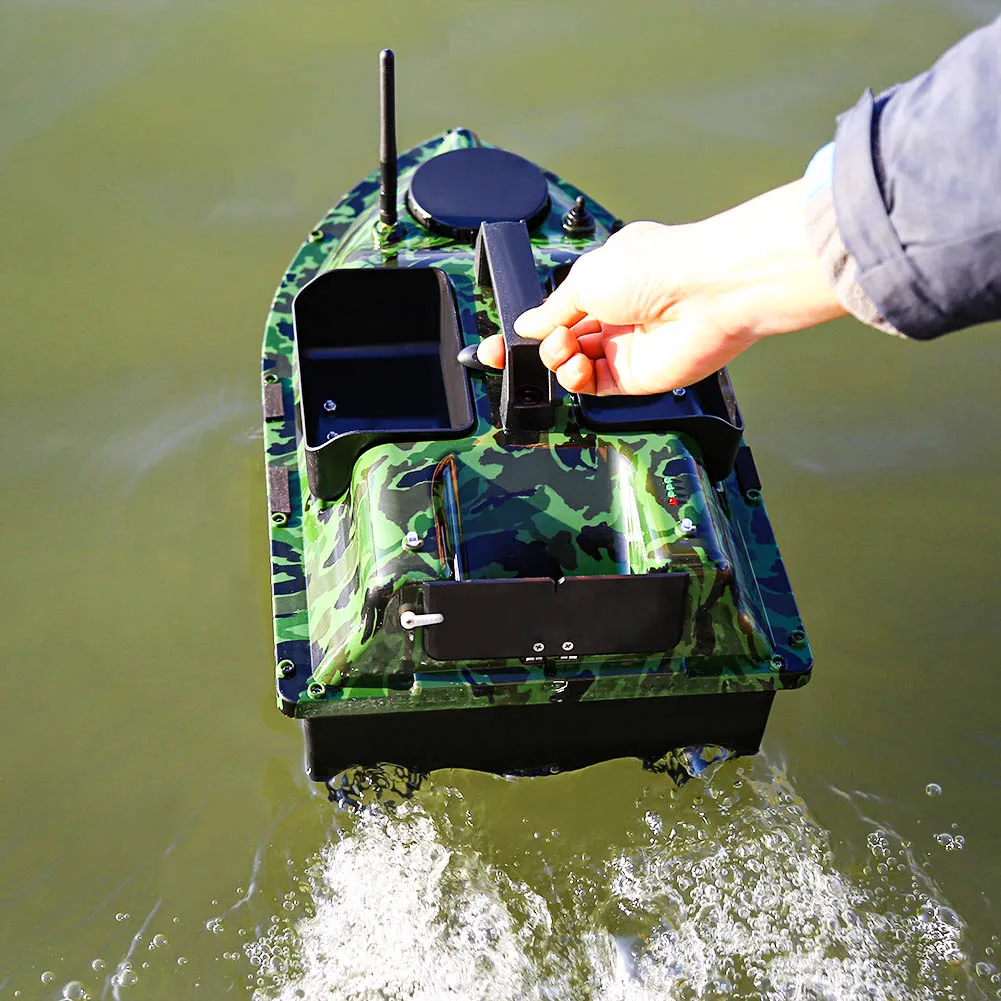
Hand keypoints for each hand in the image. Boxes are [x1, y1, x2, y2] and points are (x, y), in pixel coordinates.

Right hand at [476, 181, 845, 394]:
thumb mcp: (585, 277)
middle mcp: (616, 314)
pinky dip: (576, 379)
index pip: (558, 311)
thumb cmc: (657, 267)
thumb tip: (529, 324)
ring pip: (574, 366)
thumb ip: (553, 309)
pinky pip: (593, 386)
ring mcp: (626, 347)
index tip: (499, 343)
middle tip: (510, 352)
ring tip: (563, 348)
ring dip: (557, 360)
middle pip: (562, 342)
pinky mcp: (636, 377)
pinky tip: (575, 366)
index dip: (528, 328)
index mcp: (606, 281)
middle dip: (535, 348)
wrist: (708, 293)